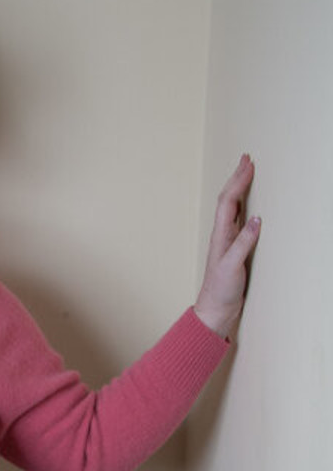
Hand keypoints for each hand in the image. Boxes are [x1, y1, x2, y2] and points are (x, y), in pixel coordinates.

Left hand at [193, 154, 260, 337]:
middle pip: (229, 200)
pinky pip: (238, 221)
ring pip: (233, 208)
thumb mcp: (232, 266)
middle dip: (237, 178)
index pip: (229, 202)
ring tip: (246, 173)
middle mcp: (223, 235)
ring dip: (239, 189)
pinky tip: (248, 205)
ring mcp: (228, 242)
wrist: (214, 311)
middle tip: (246, 159)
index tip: (248, 163)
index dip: (238, 181)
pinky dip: (243, 206)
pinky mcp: (234, 250)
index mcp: (221, 236)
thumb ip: (243, 243)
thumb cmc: (220, 291)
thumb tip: (256, 219)